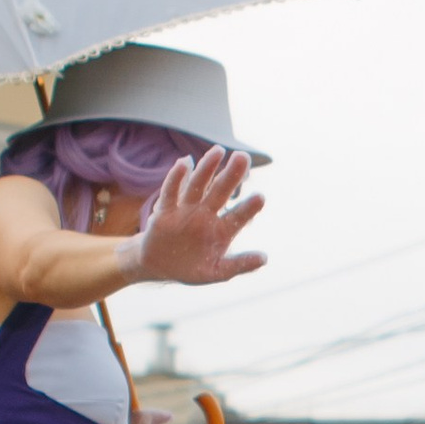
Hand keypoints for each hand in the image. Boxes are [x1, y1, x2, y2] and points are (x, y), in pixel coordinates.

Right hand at [120, 147, 265, 288]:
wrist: (159, 268)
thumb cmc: (192, 268)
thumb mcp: (217, 272)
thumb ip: (239, 265)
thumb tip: (265, 259)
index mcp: (222, 229)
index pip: (237, 216)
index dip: (248, 208)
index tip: (260, 198)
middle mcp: (206, 214)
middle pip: (220, 191)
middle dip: (232, 175)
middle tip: (244, 157)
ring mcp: (186, 210)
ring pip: (197, 185)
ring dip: (207, 168)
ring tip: (218, 151)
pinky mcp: (165, 211)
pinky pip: (171, 192)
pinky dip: (176, 178)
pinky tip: (184, 163)